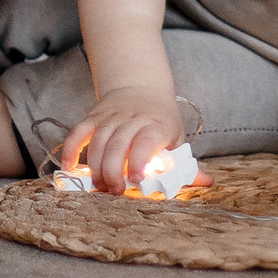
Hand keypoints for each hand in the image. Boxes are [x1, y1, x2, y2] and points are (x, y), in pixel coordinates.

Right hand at [63, 85, 188, 194]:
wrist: (141, 86)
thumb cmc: (161, 120)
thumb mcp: (176, 138)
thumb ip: (186, 163)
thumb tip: (207, 183)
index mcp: (157, 124)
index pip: (146, 140)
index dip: (139, 160)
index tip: (135, 179)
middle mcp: (133, 117)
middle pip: (118, 144)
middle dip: (113, 171)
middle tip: (114, 191)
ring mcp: (110, 116)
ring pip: (97, 141)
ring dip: (95, 166)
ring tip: (99, 186)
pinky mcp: (93, 117)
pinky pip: (77, 132)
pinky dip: (70, 150)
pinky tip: (70, 169)